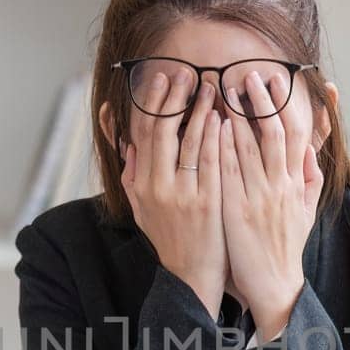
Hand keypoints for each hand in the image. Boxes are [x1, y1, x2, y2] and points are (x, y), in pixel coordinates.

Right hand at [120, 70, 226, 317]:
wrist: (192, 275)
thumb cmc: (170, 238)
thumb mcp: (141, 208)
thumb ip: (132, 173)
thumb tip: (126, 141)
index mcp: (142, 184)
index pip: (143, 133)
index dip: (151, 102)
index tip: (160, 78)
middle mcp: (158, 187)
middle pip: (163, 131)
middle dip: (174, 98)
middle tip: (185, 73)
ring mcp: (184, 194)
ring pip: (189, 141)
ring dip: (200, 110)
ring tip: (210, 86)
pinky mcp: (208, 203)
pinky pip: (211, 161)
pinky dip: (215, 136)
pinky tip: (224, 117)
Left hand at [219, 68, 323, 341]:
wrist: (274, 284)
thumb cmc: (285, 248)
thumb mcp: (306, 213)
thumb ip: (310, 180)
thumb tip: (312, 151)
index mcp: (296, 183)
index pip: (295, 135)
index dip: (286, 106)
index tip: (277, 81)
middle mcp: (281, 185)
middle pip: (274, 133)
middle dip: (263, 101)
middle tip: (251, 74)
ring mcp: (260, 197)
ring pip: (251, 146)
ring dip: (239, 115)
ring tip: (226, 89)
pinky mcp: (238, 210)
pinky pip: (230, 172)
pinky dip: (225, 146)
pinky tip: (216, 126)